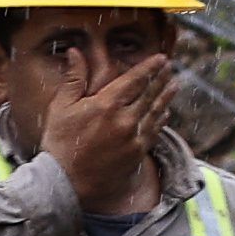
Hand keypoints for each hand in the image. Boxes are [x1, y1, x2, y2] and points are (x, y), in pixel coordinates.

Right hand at [40, 37, 170, 215]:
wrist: (66, 182)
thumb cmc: (60, 143)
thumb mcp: (61, 107)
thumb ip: (73, 78)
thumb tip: (75, 52)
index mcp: (107, 104)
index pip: (135, 79)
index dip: (150, 67)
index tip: (160, 58)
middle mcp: (125, 119)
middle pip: (149, 93)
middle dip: (161, 78)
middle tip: (169, 68)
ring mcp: (133, 138)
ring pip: (155, 111)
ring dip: (165, 97)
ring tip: (174, 85)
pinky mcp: (136, 153)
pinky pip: (153, 131)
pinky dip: (161, 120)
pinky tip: (165, 113)